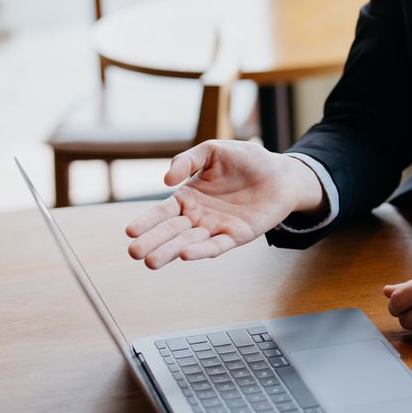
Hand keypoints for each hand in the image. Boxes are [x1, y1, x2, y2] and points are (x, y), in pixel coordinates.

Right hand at [125, 141, 324, 269]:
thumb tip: (166, 180)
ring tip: (151, 261)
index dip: (147, 221)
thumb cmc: (246, 160)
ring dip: (170, 251)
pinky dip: (201, 251)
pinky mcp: (236, 236)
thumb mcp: (213, 151)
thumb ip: (188, 160)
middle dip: (152, 241)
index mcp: (188, 196)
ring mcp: (216, 227)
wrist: (281, 173)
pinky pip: (216, 245)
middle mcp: (198, 216)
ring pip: (188, 242)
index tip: (130, 231)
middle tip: (134, 252)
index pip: (162, 212)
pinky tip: (185, 255)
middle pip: (171, 231)